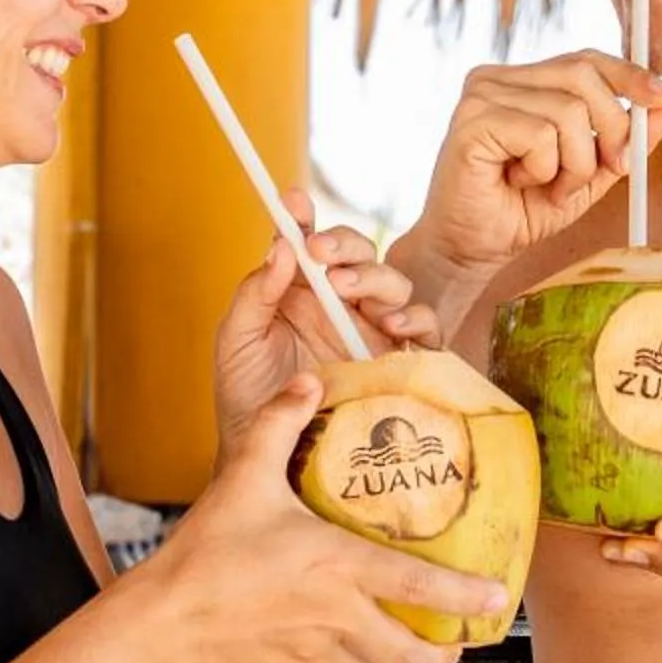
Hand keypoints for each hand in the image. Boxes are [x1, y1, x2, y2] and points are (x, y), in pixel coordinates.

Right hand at [140, 375, 503, 662]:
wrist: (162, 620)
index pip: (417, 586)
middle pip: (409, 653)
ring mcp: (312, 650)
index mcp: (335, 566)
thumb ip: (280, 423)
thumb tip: (308, 379)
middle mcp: (334, 615)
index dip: (463, 596)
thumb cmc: (206, 548)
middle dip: (442, 654)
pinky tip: (343, 649)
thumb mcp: (243, 474)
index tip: (497, 599)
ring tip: (410, 650)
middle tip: (460, 643)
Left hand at [211, 188, 435, 443]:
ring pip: (393, 285)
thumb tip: (279, 247)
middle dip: (344, 245)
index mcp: (301, 291)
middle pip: (359, 255)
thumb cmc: (248, 401)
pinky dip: (414, 319)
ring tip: (346, 289)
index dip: (304, 218)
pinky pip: (423, 331)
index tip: (294, 203)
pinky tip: (389, 324)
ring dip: (374, 278)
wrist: (268, 459)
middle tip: (320, 253)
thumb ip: (254, 294)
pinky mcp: (397, 363)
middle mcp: (340, 305)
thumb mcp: (237, 343)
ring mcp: (372, 332)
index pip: (310, 244)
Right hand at [403, 52, 661, 289]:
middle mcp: (497, 77)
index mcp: (523, 80)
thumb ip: (628, 138)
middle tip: (612, 169)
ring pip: (568, 111)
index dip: (629, 75)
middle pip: (582, 74)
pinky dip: (546, 169)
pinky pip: (540, 135)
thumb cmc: (524, 209)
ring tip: (550, 187)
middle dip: (612, 127)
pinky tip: (521, 184)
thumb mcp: (592, 172)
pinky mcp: (471, 121)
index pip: (585, 59)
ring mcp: (480, 95)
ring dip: (575, 164)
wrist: (472, 250)